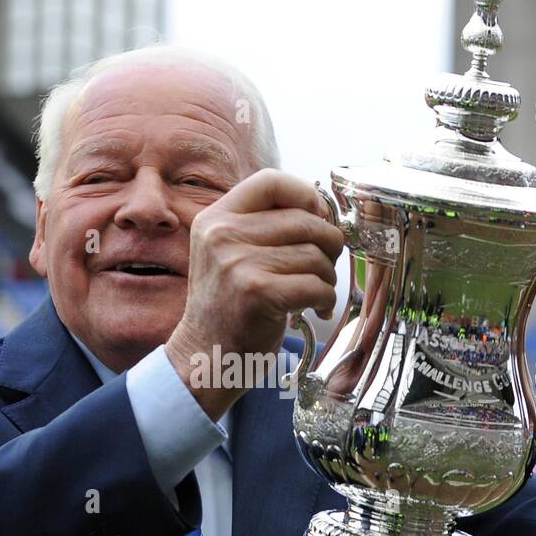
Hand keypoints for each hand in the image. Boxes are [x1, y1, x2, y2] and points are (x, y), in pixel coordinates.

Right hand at [165, 169, 343, 419]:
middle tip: (325, 264)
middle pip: (303, 220)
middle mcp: (222, 235)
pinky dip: (325, 299)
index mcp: (215, 218)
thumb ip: (263, 225)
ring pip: (314, 254)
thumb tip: (321, 209)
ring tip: (315, 292)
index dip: (306, 194)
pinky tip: (315, 308)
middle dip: (328, 243)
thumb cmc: (230, 304)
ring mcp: (237, 264)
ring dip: (326, 277)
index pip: (271, 181)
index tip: (318, 216)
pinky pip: (315, 284)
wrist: (207, 355)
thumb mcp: (229, 252)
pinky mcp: (257, 293)